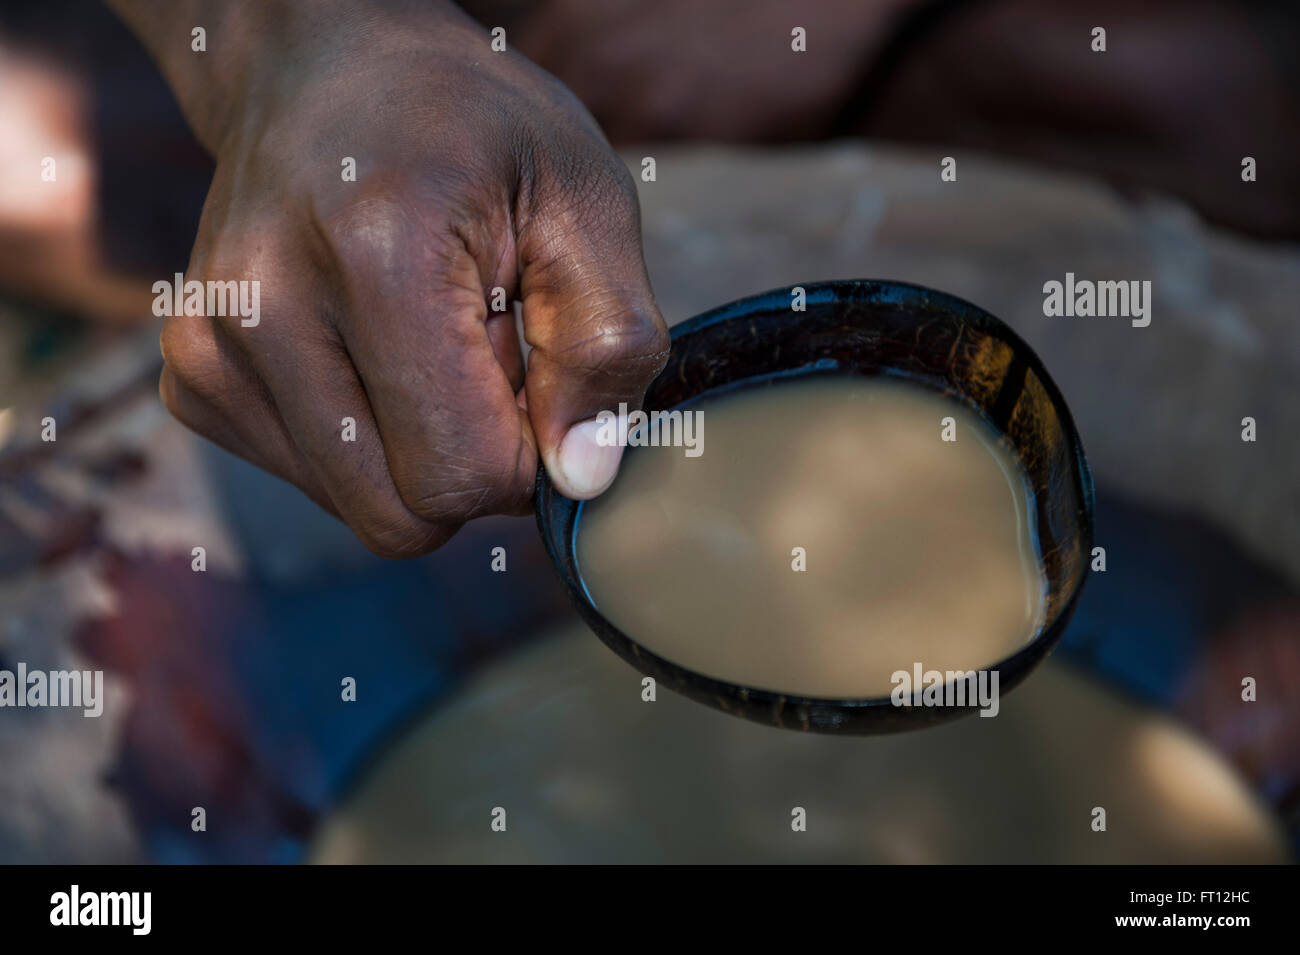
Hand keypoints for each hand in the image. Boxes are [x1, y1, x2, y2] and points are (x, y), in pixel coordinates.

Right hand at [117, 0, 667, 556]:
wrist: (325, 65)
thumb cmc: (473, 128)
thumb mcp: (586, 199)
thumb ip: (608, 343)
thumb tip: (581, 479)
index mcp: (375, 258)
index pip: (463, 474)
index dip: (529, 452)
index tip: (534, 369)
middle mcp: (264, 312)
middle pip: (402, 516)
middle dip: (472, 458)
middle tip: (484, 352)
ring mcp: (210, 350)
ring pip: (361, 509)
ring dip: (419, 448)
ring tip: (426, 337)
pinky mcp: (191, 376)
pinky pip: (318, 482)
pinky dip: (367, 440)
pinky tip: (372, 348)